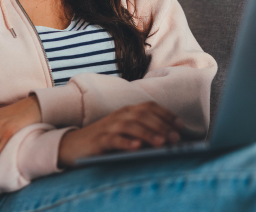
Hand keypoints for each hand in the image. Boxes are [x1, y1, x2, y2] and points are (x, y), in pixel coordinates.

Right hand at [57, 101, 184, 167]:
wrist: (74, 146)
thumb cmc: (106, 140)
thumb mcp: (126, 133)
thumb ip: (143, 132)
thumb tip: (169, 141)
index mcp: (127, 111)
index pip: (150, 107)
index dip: (166, 114)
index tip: (181, 126)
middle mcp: (119, 115)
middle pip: (143, 115)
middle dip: (162, 126)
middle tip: (176, 139)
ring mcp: (108, 126)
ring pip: (131, 126)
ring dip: (148, 133)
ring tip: (162, 143)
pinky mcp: (99, 140)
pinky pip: (114, 139)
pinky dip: (126, 142)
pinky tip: (137, 147)